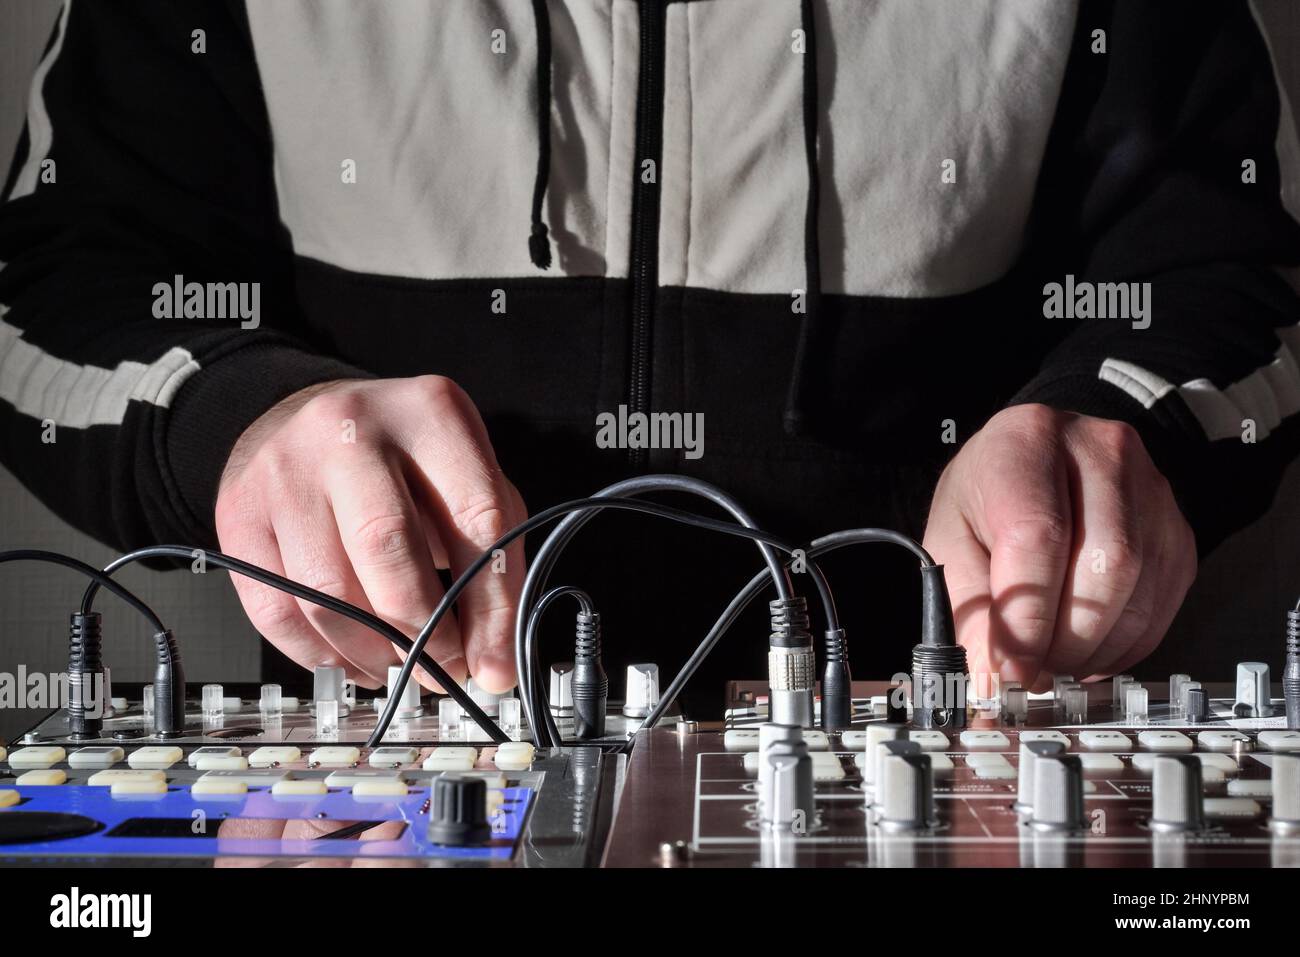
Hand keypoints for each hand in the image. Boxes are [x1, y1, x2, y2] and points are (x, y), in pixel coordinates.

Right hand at [215, 376, 525, 692]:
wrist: (304, 416)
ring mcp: (287, 468)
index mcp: (430, 412)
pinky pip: (277, 610)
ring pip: (327, 591)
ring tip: (399, 666)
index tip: (492, 662)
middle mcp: (351, 429)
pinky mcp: (240, 512)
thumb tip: (493, 663)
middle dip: (424, 633)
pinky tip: (352, 660)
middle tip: (443, 669)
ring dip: (372, 652)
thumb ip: (491, 558)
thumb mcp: (463, 478)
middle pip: (389, 548)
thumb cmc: (399, 458)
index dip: (490, 604)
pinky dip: (320, 654)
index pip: (476, 516)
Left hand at [922, 404, 1195, 692]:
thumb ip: (964, 603)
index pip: (1038, 536)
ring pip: (1138, 594)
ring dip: (1092, 650)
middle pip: (1103, 567)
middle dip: (1064, 641)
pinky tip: (1087, 648)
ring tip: (1053, 661)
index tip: (1011, 671)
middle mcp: (1099, 452)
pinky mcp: (1177, 530)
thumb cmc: (989, 497)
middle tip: (1032, 673)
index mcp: (1026, 442)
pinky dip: (1122, 646)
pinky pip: (1161, 608)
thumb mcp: (949, 536)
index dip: (1027, 618)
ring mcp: (1150, 489)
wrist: (1041, 460)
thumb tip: (988, 677)